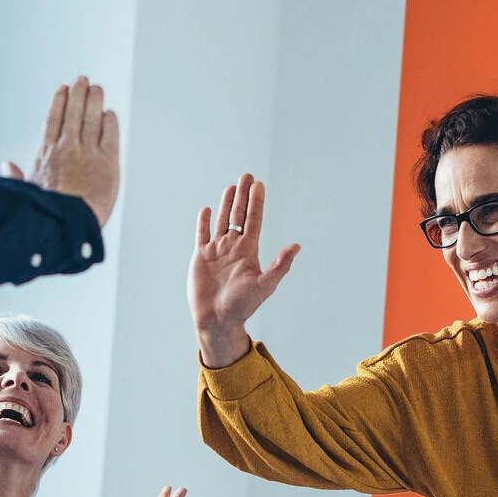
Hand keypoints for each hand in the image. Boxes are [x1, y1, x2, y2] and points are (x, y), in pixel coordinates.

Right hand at [4, 77, 119, 226]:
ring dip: (94, 100)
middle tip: (82, 80)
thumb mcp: (27, 190)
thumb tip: (6, 165)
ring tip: (97, 89)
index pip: (53, 120)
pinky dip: (110, 122)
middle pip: (73, 113)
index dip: (59, 102)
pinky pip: (110, 135)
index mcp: (46, 153)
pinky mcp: (108, 162)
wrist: (67, 222)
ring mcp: (88, 153)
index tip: (62, 90)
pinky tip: (109, 114)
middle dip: (78, 93)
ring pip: (91, 118)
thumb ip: (18, 175)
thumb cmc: (46, 212)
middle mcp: (67, 147)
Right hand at [189, 174, 300, 366]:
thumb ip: (280, 265)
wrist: (217, 320)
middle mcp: (233, 248)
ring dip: (227, 204)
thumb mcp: (264, 285)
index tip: (259, 184)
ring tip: (231, 186)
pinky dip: (204, 222)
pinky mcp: (200, 257)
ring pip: (222, 221)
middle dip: (243, 196)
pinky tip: (207, 210)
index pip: (253, 221)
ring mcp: (216, 252)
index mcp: (248, 252)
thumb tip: (296, 246)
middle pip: (239, 216)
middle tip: (247, 176)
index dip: (256, 202)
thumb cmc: (242, 306)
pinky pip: (202, 235)